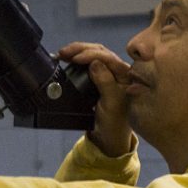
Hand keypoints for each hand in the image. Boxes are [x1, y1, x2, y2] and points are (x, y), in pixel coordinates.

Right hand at [58, 42, 132, 156]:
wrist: (108, 138)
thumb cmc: (114, 123)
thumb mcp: (111, 104)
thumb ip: (105, 82)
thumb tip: (95, 63)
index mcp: (126, 76)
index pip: (108, 57)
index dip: (90, 54)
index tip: (75, 58)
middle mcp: (118, 72)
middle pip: (100, 51)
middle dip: (81, 49)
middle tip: (63, 53)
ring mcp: (108, 74)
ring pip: (93, 55)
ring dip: (77, 52)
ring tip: (62, 54)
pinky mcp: (97, 78)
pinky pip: (87, 64)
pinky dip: (76, 60)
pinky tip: (67, 60)